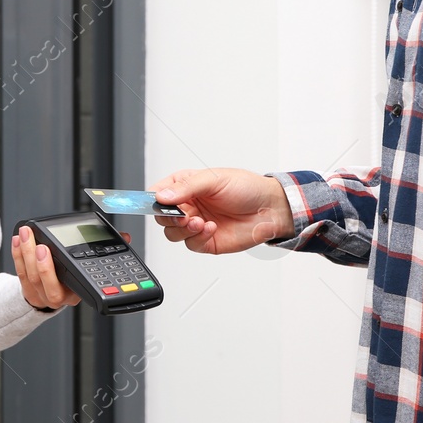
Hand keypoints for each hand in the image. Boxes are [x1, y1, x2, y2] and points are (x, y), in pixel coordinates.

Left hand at [10, 227, 81, 310]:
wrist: (61, 297)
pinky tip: (17, 242)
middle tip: (30, 240)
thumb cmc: (72, 282)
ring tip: (23, 235)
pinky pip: (20, 274)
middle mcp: (55, 297)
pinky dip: (17, 255)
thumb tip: (71, 233)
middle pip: (38, 279)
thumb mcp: (78, 274)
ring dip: (23, 252)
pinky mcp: (28, 293)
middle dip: (32, 257)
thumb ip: (72, 260)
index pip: (59, 283)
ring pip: (28, 275)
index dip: (48, 268)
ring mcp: (40, 296)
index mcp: (71, 293)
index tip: (44, 248)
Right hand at [151, 168, 295, 253]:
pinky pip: (190, 244)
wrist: (270, 209)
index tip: (154, 203)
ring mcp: (196, 224)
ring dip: (183, 229)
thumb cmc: (247, 188)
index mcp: (186, 186)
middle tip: (182, 215)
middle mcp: (189, 205)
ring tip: (199, 222)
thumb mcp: (215, 179)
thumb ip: (187, 187)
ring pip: (172, 233)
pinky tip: (211, 228)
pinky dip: (198, 237)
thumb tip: (162, 195)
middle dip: (169, 217)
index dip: (152, 199)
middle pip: (162, 216)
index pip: (158, 192)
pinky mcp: (206, 241)